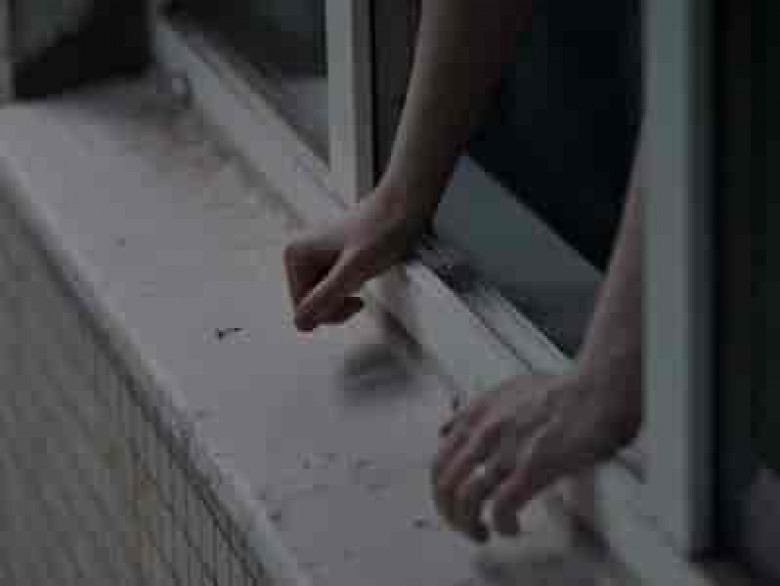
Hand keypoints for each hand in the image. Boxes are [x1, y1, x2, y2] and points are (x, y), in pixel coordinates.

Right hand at [284, 189, 425, 331]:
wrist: (400, 209)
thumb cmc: (381, 230)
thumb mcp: (354, 269)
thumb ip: (326, 296)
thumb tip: (301, 323)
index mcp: (295, 256)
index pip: (303, 310)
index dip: (330, 311)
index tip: (354, 299)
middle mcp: (299, 256)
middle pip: (310, 306)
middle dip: (336, 306)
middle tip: (359, 293)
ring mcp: (313, 259)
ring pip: (321, 301)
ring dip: (343, 299)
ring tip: (360, 279)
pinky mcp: (328, 261)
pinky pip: (331, 290)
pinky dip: (348, 290)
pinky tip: (360, 275)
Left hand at [432, 371, 640, 542]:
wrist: (595, 391)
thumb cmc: (560, 391)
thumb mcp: (505, 390)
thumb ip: (474, 411)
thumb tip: (446, 429)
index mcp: (476, 415)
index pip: (438, 461)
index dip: (440, 490)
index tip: (450, 503)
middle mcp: (484, 432)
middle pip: (445, 484)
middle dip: (449, 513)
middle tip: (462, 525)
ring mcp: (506, 451)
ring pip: (466, 499)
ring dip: (469, 524)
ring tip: (482, 533)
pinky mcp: (532, 468)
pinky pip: (501, 508)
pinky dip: (501, 525)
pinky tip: (510, 528)